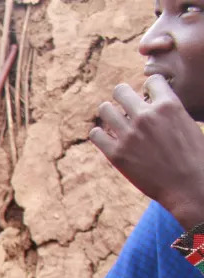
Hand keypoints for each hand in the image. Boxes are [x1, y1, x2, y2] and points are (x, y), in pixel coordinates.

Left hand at [90, 76, 203, 228]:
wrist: (189, 186)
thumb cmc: (194, 156)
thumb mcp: (187, 124)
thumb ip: (168, 111)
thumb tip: (153, 104)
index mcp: (168, 105)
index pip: (150, 81)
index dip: (149, 89)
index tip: (149, 99)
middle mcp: (146, 116)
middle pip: (120, 90)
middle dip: (123, 97)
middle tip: (126, 108)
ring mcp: (129, 135)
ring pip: (105, 109)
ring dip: (110, 114)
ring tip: (116, 122)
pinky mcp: (116, 154)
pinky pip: (96, 134)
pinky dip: (100, 135)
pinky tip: (108, 139)